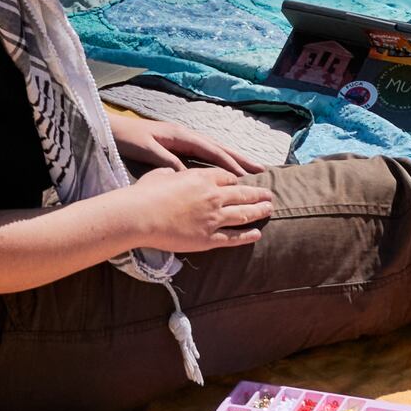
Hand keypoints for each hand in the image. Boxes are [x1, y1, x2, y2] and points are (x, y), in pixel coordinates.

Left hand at [107, 109, 248, 172]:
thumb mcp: (148, 150)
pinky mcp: (177, 146)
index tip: (246, 175)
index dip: (229, 162)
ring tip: (249, 170)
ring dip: (231, 160)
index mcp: (181, 135)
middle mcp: (186, 136)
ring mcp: (182, 140)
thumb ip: (168, 161)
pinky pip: (203, 155)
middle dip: (239, 158)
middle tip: (260, 169)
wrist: (112, 129)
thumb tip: (189, 175)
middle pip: (218, 147)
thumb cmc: (128, 139)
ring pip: (213, 150)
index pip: (211, 150)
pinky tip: (224, 171)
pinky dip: (217, 161)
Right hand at [122, 168, 276, 255]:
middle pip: (242, 194)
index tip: (243, 182)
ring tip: (269, 210)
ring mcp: (213, 218)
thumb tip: (172, 172)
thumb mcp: (160, 173)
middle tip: (269, 194)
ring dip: (259, 211)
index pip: (228, 177)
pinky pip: (234, 237)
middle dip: (258, 194)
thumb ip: (171, 173)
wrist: (141, 215)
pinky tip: (257, 233)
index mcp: (202, 178)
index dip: (237, 180)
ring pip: (244, 214)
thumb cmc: (146, 193)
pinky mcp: (209, 238)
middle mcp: (213, 196)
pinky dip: (247, 235)